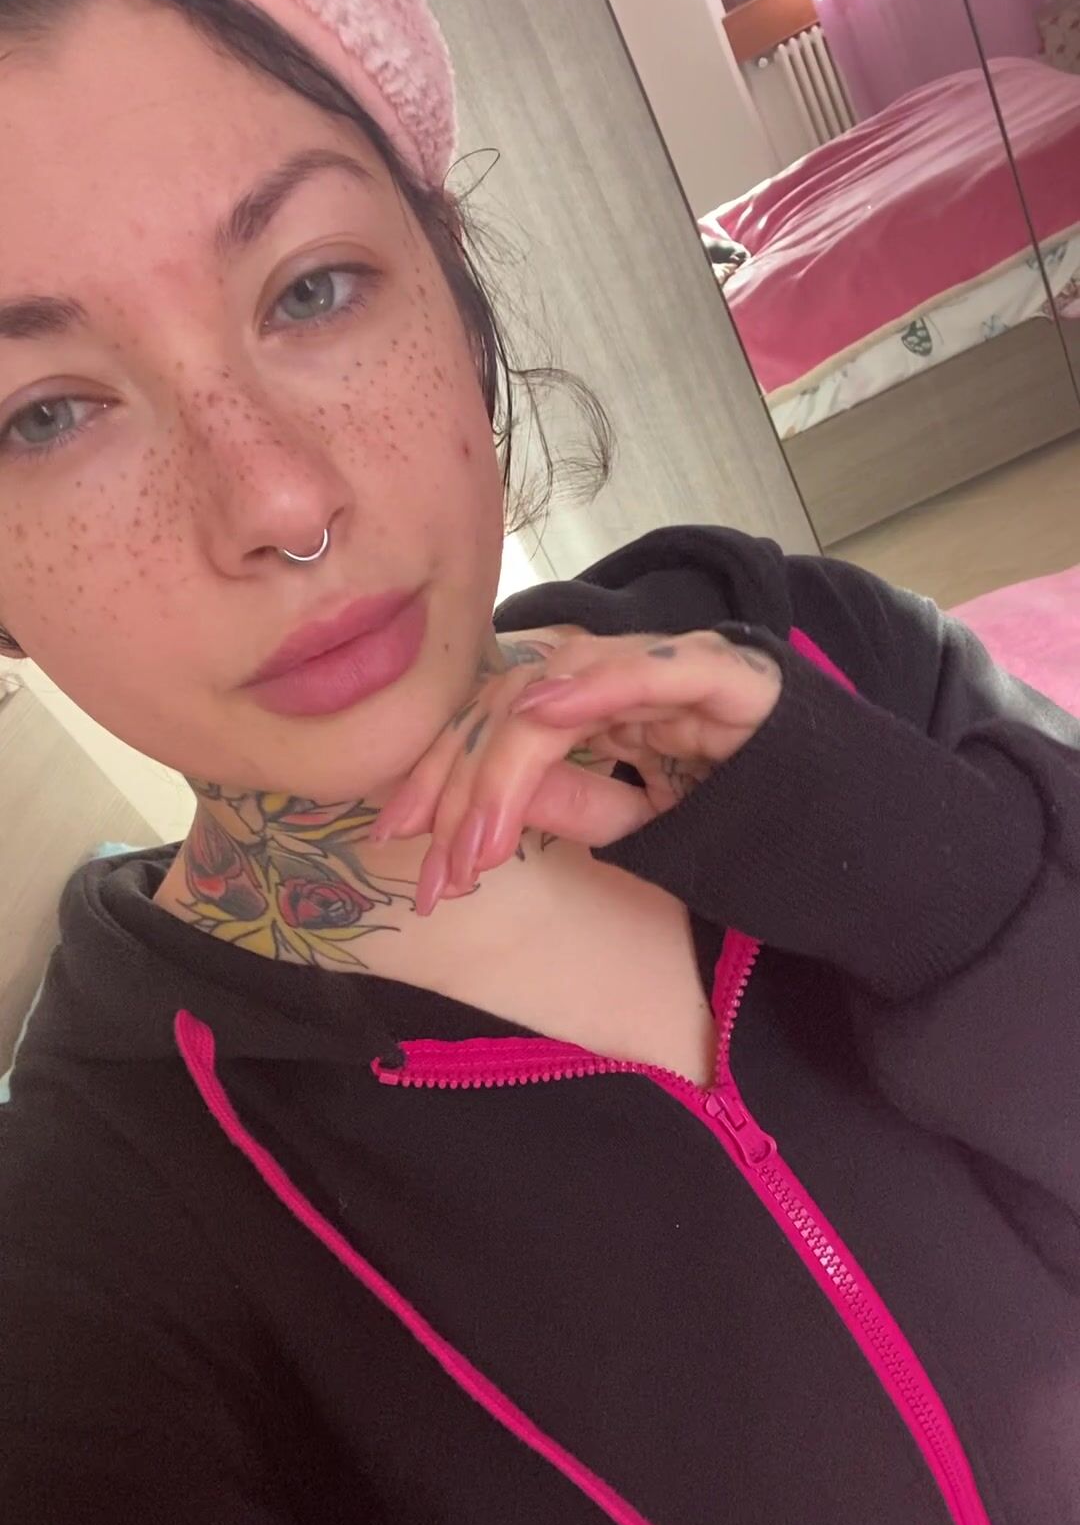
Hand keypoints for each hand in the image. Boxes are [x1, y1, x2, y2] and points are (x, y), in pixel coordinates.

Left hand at [369, 628, 781, 911]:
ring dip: (507, 762)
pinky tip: (540, 715)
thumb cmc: (763, 840)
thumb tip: (484, 800)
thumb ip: (578, 802)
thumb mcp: (646, 827)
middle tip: (428, 857)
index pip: (504, 720)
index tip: (403, 838)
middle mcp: (634, 677)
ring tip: (474, 836)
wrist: (876, 855)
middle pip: (514, 698)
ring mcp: (681, 669)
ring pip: (562, 685)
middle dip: (459, 776)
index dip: (446, 770)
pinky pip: (652, 667)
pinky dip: (594, 684)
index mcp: (611, 707)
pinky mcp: (734, 677)